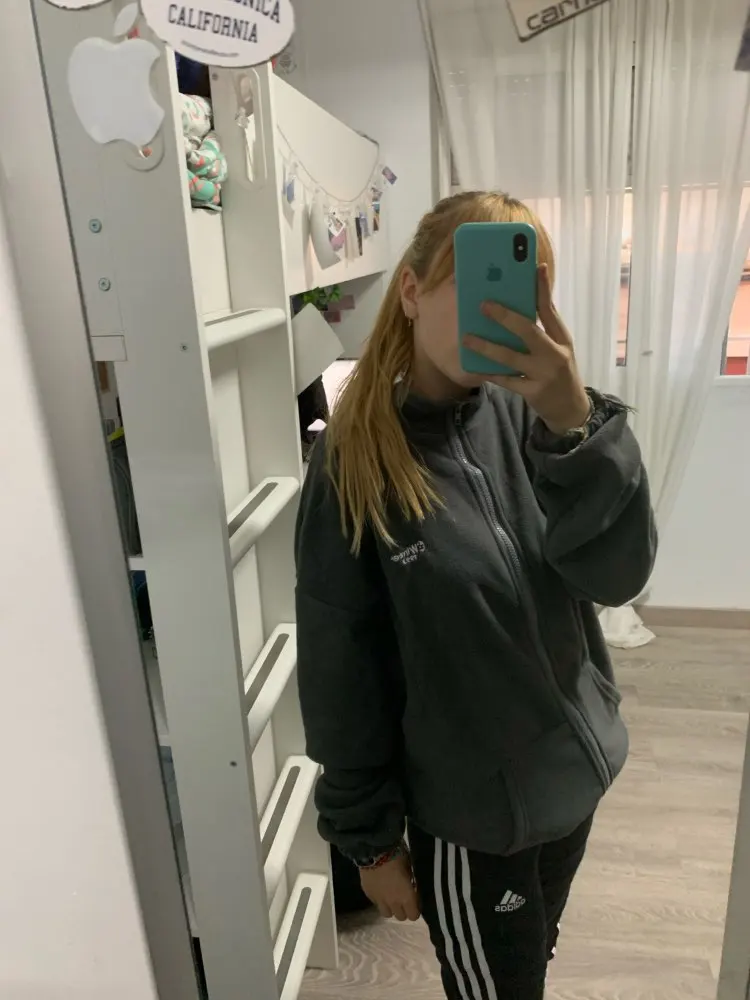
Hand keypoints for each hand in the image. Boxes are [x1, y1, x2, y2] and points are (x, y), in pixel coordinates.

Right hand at [360, 853, 420, 921]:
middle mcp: (393, 903)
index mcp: (407, 897)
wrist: (374, 850)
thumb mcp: (410, 868)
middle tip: (404, 897)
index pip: (414, 916)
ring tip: (391, 896)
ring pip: (386, 913)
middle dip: (403, 909)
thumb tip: (412, 887)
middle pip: (400, 917)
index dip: (415, 909)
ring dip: (390, 907)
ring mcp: (379, 900)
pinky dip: (380, 898)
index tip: (415, 900)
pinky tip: (381, 888)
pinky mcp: (368, 894)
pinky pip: (376, 902)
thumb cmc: (398, 856)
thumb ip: (411, 882)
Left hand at [463, 264, 590, 434]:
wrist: (570, 409)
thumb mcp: (560, 347)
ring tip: (467, 338)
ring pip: (511, 357)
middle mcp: (554, 354)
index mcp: (562, 339)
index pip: (550, 310)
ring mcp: (544, 374)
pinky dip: (490, 373)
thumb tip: (527, 299)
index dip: (542, 289)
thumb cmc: (560, 372)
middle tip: (483, 305)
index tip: (535, 268)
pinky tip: (474, 367)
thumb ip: (545, 327)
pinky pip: (506, 381)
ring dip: (487, 347)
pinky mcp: (533, 392)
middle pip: (528, 330)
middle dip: (505, 316)